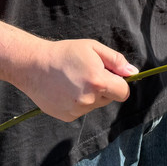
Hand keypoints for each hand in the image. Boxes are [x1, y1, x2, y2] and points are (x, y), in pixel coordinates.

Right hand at [18, 39, 135, 121]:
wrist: (33, 66)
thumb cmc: (65, 53)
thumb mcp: (93, 48)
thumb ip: (116, 61)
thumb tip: (133, 73)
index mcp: (98, 82)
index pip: (123, 93)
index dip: (120, 84)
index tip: (111, 76)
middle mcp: (89, 99)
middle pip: (109, 98)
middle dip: (104, 87)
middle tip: (87, 73)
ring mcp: (77, 110)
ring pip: (95, 104)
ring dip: (90, 95)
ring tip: (74, 80)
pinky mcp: (67, 116)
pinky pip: (81, 110)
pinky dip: (78, 102)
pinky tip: (65, 89)